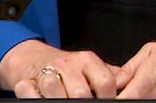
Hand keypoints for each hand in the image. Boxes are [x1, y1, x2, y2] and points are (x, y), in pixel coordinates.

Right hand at [0, 39, 118, 97]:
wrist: (32, 57)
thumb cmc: (67, 66)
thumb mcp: (90, 66)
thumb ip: (108, 75)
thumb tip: (129, 86)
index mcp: (87, 60)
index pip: (105, 82)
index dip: (109, 98)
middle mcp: (68, 64)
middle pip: (80, 92)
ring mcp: (47, 71)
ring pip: (53, 87)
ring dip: (59, 99)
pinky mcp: (26, 79)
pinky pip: (28, 90)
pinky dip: (34, 97)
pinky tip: (42, 100)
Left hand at [115, 38, 155, 98]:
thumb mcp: (155, 50)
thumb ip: (130, 67)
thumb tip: (113, 79)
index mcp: (149, 78)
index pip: (120, 99)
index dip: (111, 97)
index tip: (110, 94)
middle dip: (125, 98)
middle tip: (129, 90)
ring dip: (142, 98)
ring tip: (149, 90)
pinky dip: (154, 101)